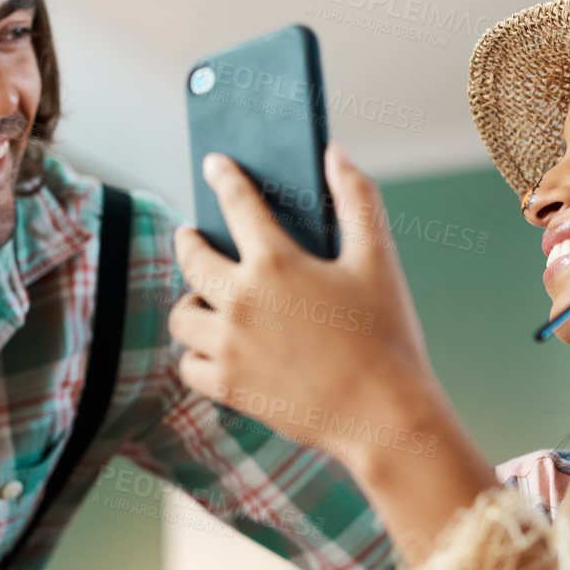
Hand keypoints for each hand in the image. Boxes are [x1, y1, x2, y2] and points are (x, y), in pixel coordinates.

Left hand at [169, 145, 443, 472]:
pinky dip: (196, 353)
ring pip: (182, 315)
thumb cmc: (387, 336)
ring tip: (205, 298)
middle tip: (193, 236)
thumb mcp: (379, 259)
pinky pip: (188, 365)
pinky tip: (213, 345)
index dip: (224, 176)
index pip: (237, 203)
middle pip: (191, 258)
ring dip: (190, 301)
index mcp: (276, 262)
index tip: (214, 164)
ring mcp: (229, 347)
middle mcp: (241, 301)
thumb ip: (357, 199)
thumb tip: (335, 153)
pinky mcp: (229, 387)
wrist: (385, 415)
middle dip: (188, 240)